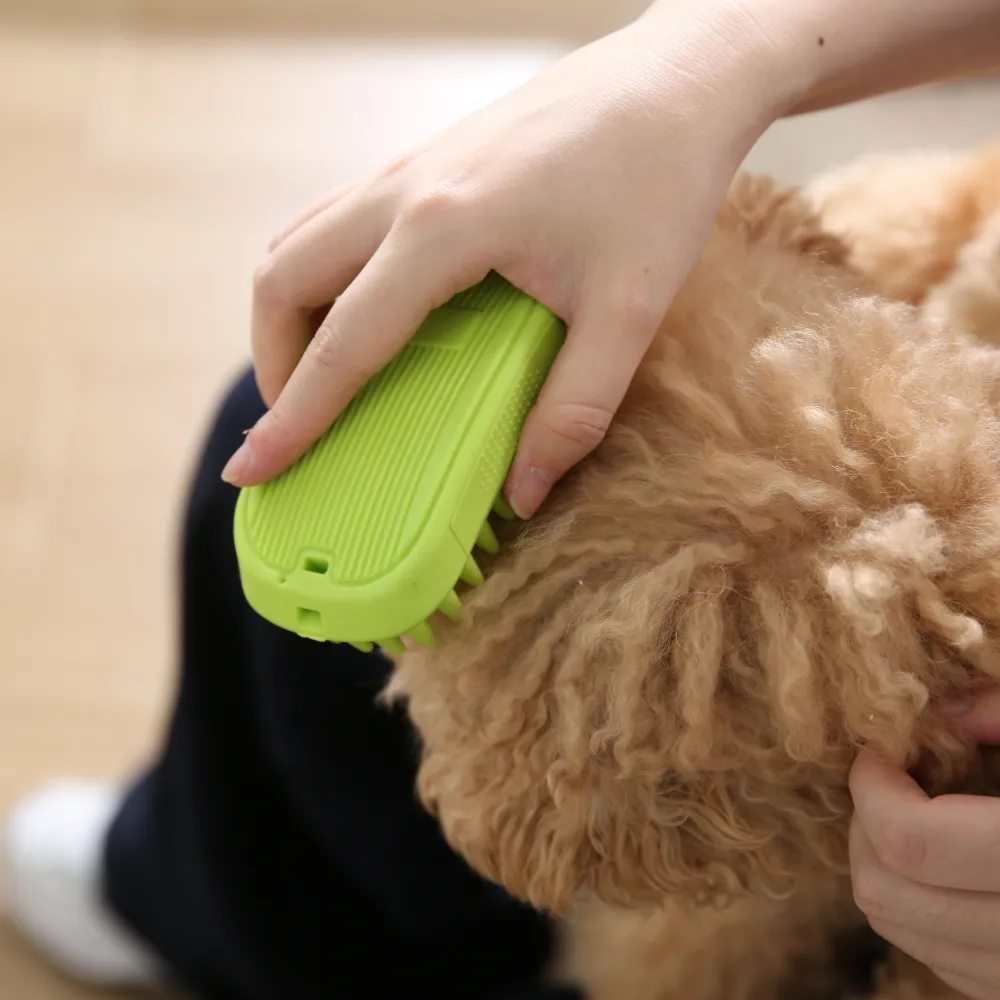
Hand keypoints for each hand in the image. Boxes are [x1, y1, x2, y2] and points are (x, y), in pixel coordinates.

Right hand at [223, 1, 785, 516]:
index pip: (341, 342)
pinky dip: (323, 275)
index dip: (293, 418)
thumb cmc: (660, 180)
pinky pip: (337, 219)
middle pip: (283, 278)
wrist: (677, 78)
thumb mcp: (629, 310)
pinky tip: (369, 310)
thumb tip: (523, 492)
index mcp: (441, 230)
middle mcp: (403, 190)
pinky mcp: (426, 158)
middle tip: (301, 422)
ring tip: (320, 375)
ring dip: (289, 313)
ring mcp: (409, 165)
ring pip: (299, 240)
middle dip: (273, 362)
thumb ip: (573, 409)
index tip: (251, 470)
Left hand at [849, 688, 999, 999]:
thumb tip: (940, 710)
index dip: (873, 786)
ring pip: (904, 934)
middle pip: (887, 894)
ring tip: (919, 817)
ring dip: (887, 869)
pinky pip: (945, 963)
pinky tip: (950, 866)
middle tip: (889, 783)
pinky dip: (922, 910)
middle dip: (866, 826)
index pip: (910, 841)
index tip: (877, 751)